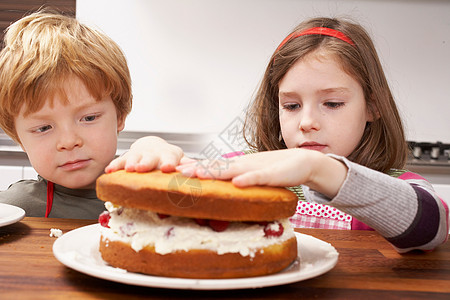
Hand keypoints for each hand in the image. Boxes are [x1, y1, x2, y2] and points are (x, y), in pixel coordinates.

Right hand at [105, 136, 191, 172]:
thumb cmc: (169, 158)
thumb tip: (203, 171)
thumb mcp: (181, 160)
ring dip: (131, 163)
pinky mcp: (127, 157)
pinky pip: (120, 161)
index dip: (169, 162)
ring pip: (135, 158)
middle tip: (142, 168)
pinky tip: (109, 171)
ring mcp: (140, 154)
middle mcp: (155, 153)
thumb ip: (190, 166)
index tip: (168, 168)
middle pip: (151, 157)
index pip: (171, 157)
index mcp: (170, 154)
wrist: (152, 146)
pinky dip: (115, 166)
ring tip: (128, 169)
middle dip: (146, 162)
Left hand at [177, 148, 346, 197]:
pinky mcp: (272, 175)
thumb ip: (239, 180)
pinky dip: (247, 179)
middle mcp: (243, 166)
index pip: (213, 166)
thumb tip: (223, 188)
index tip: (176, 170)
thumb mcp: (254, 176)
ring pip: (232, 170)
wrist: (303, 162)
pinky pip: (258, 177)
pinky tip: (236, 182)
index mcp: (238, 167)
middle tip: (176, 171)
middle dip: (196, 169)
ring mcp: (256, 169)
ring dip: (214, 172)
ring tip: (198, 173)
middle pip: (216, 166)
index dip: (194, 168)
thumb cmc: (277, 171)